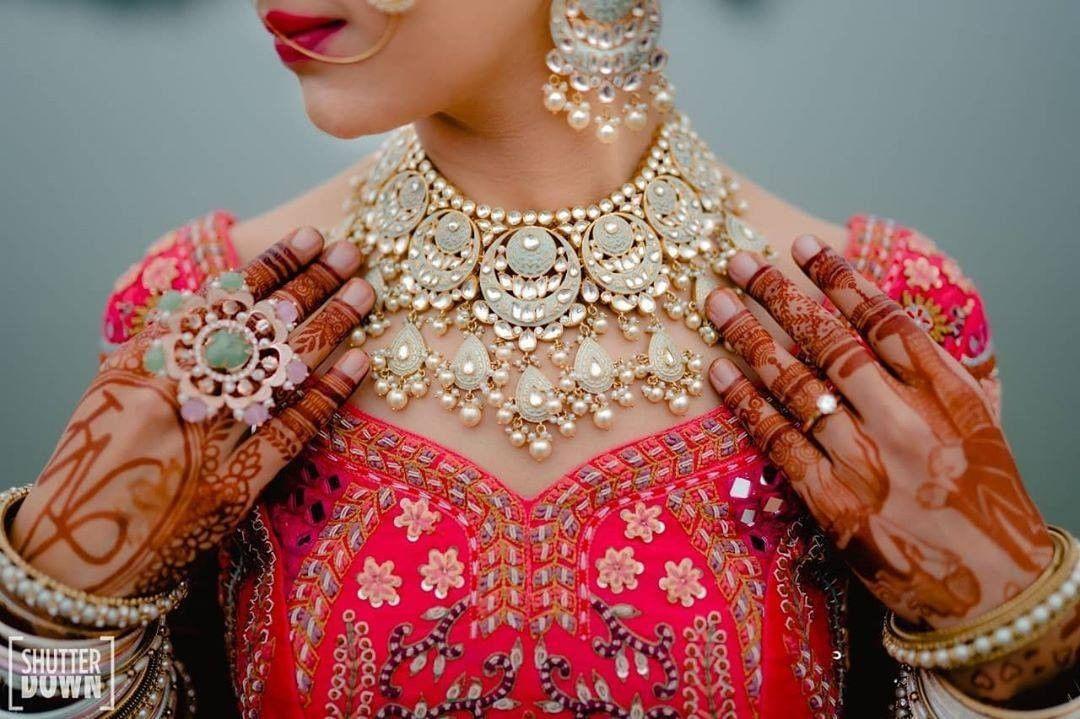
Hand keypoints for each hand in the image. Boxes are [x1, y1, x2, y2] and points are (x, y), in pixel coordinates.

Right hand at [12, 228, 373, 596]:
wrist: (81, 548)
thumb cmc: (103, 458)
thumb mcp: (119, 388)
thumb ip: (168, 344)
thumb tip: (230, 297)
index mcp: (144, 363)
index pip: (221, 302)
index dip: (271, 267)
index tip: (309, 239)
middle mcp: (176, 394)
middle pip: (260, 327)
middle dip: (312, 285)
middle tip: (352, 255)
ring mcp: (207, 441)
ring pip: (282, 371)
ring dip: (330, 327)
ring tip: (364, 294)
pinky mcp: (233, 486)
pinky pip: (292, 430)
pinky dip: (328, 394)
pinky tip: (359, 363)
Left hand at [705, 236, 1072, 699]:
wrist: (994, 591)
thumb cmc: (985, 500)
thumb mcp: (975, 424)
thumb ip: (928, 374)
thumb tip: (874, 321)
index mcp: (947, 394)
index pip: (885, 320)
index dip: (840, 279)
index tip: (805, 247)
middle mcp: (905, 421)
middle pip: (830, 343)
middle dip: (779, 296)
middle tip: (738, 262)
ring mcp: (866, 464)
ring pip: (795, 385)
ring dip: (750, 339)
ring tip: (716, 304)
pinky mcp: (833, 505)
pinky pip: (778, 442)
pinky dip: (745, 403)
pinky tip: (719, 373)